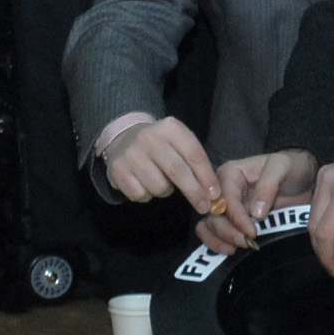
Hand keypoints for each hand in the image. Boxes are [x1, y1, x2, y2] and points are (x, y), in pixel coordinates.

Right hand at [103, 116, 220, 212]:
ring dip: (166, 191)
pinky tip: (145, 183)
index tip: (215, 194)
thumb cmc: (162, 145)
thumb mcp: (179, 142)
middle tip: (204, 207)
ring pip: (159, 187)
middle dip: (194, 192)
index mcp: (170, 127)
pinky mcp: (117, 170)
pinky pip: (141, 195)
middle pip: (177, 171)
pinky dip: (148, 195)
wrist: (124, 138)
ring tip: (162, 180)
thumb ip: (196, 162)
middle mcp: (149, 138)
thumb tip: (213, 193)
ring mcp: (131, 154)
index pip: (194, 154)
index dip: (206, 177)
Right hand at [195, 149, 317, 253]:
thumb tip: (255, 213)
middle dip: (227, 231)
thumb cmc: (291, 168)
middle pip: (213, 213)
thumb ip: (269, 184)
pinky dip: (216, 243)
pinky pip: (212, 233)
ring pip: (209, 225)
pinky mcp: (230, 220)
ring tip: (236, 249)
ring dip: (219, 239)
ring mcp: (226, 206)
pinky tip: (230, 250)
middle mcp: (223, 190)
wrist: (302, 180)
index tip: (252, 232)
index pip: (225, 198)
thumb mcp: (283, 167)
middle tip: (246, 243)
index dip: (236, 217)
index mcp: (231, 173)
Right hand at [308, 112, 333, 274]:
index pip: (324, 232)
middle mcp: (327, 181)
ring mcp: (323, 175)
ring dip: (325, 236)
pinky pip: (317, 206)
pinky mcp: (324, 174)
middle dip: (325, 249)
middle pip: (314, 226)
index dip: (327, 256)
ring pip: (313, 217)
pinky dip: (326, 222)